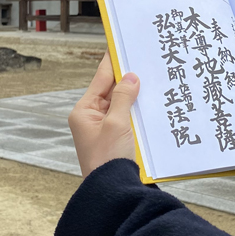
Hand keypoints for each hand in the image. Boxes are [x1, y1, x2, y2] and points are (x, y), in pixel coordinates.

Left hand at [68, 54, 140, 176]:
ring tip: (150, 77)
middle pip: (111, 89)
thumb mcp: (117, 124)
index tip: (118, 43)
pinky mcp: (116, 139)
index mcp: (83, 111)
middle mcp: (91, 118)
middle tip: (142, 58)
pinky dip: (137, 109)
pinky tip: (149, 102)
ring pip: (121, 103)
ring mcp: (104, 129)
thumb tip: (130, 77)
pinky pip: (126, 117)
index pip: (100, 78)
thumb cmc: (107, 161)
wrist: (112, 192)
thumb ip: (124, 98)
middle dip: (127, 77)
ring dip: (134, 94)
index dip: (112, 60)